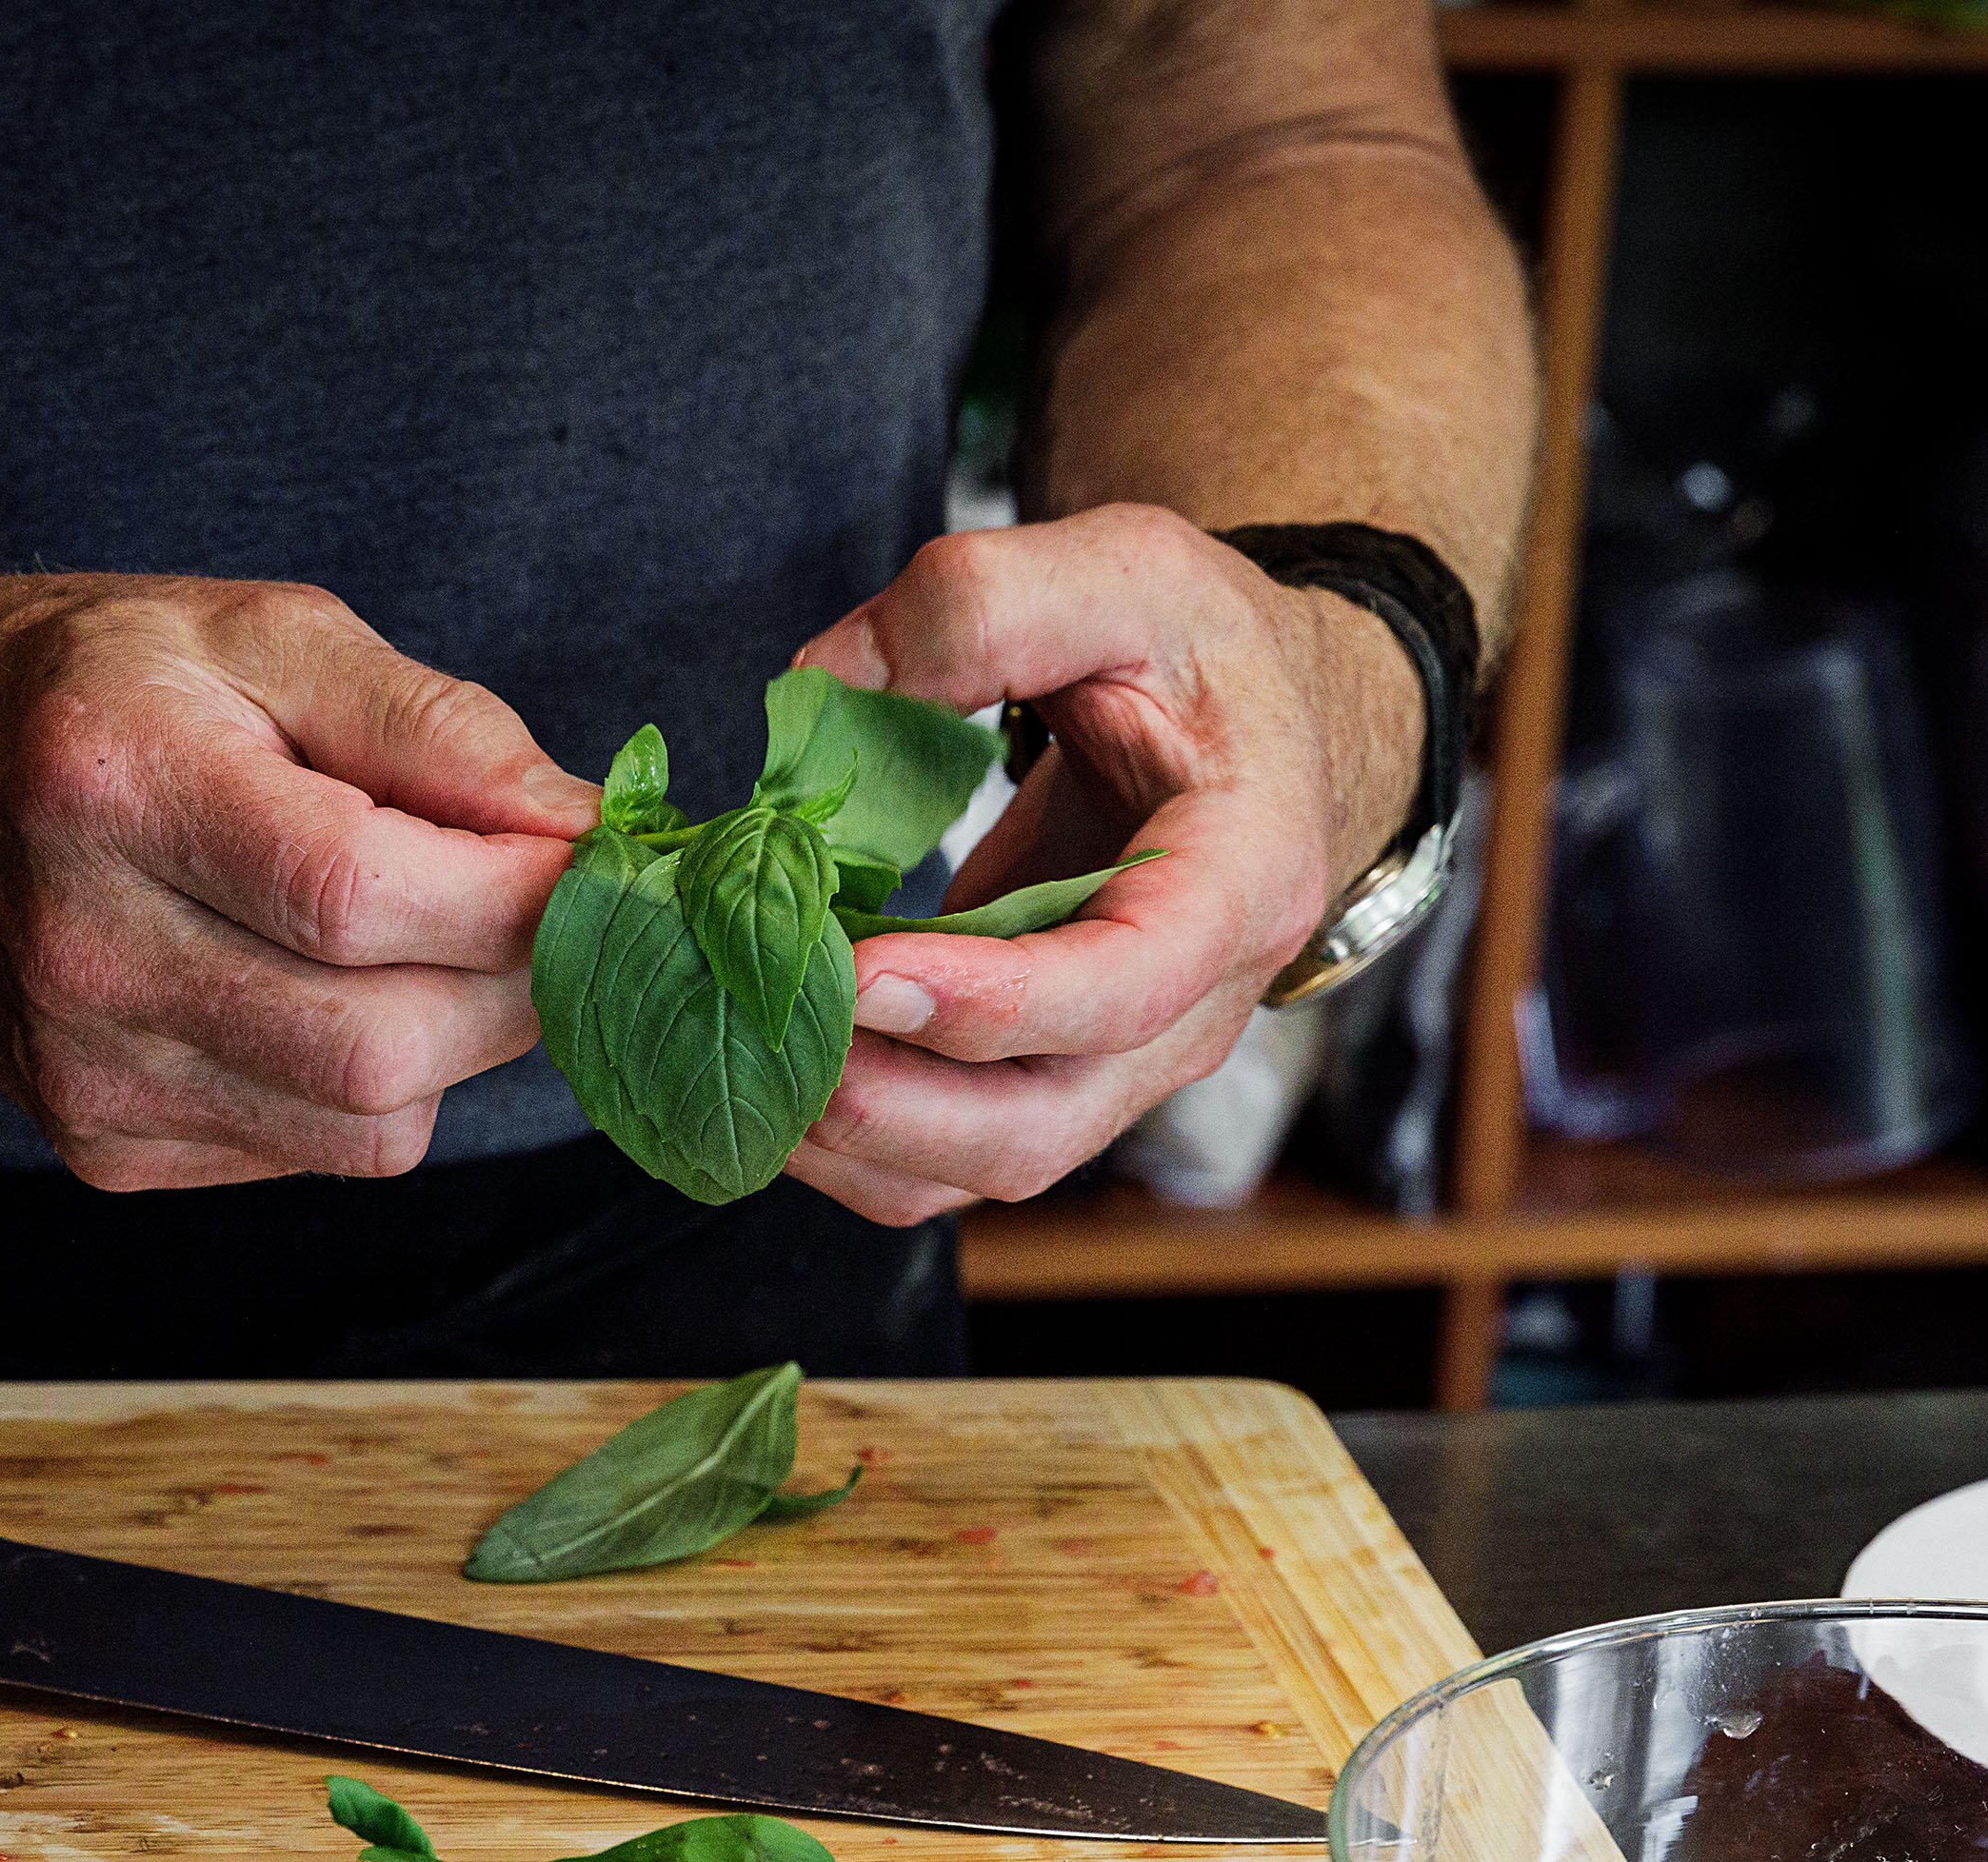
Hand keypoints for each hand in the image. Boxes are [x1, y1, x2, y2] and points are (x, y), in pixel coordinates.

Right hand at [0, 569, 600, 1188]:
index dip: (514, 896)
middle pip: (382, 1043)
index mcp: (116, 784)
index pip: (359, 893)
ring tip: (432, 944)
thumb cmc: (105, 689)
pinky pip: (316, 1155)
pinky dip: (368, 1086)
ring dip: (453, 1043)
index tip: (591, 862)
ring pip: (369, 1124)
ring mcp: (87, 1070)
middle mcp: (84, 948)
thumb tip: (579, 826)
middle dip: (512, 985)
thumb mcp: (265, 632)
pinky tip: (325, 994)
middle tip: (541, 911)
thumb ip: (435, 723)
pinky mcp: (106, 1146)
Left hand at [780, 502, 1422, 1224]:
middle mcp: (1191, 1011)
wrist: (1252, 732)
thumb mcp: (1128, 569)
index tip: (861, 976)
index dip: (993, 1002)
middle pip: (1039, 1128)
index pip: (1127, 986)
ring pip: (980, 1167)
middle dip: (890, 1108)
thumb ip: (985, 604)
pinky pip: (944, 1153)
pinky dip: (850, 1135)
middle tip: (765, 1032)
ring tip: (735, 1050)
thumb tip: (827, 687)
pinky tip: (765, 1057)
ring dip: (850, 1138)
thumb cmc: (1201, 654)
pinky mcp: (1046, 1075)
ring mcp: (1118, 1064)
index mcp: (1242, 883)